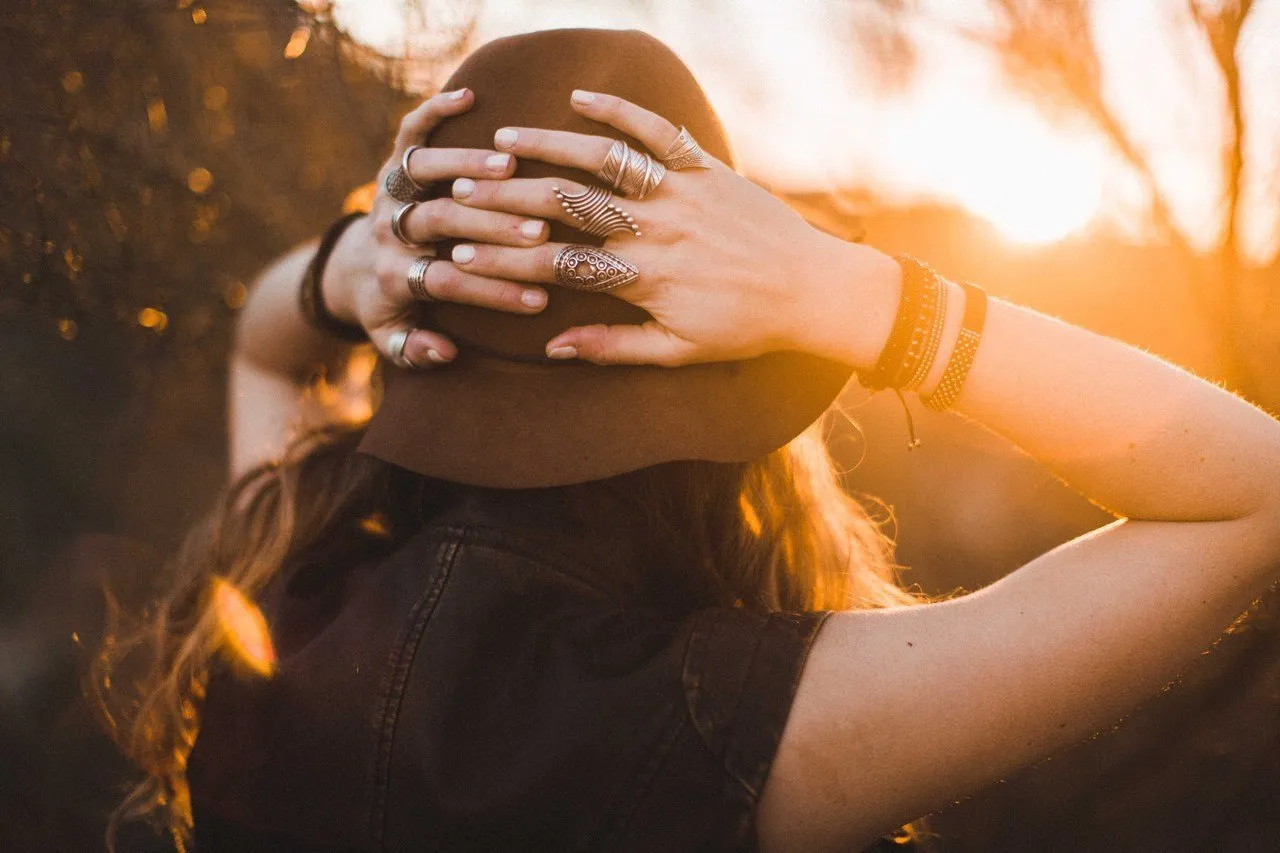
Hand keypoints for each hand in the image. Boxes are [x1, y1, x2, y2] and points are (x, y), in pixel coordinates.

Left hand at [323, 88, 553, 367]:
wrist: (351, 272)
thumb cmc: (391, 311)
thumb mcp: (395, 341)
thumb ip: (416, 350)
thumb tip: (445, 352)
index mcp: (393, 277)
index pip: (445, 282)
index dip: (490, 291)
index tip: (537, 299)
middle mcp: (388, 230)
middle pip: (436, 222)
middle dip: (487, 226)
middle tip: (536, 229)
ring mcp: (389, 192)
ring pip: (421, 172)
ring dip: (466, 166)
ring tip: (512, 167)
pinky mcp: (392, 163)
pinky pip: (408, 132)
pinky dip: (433, 111)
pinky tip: (470, 96)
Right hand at [439, 90, 900, 367]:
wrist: (814, 291)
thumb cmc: (745, 329)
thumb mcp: (678, 352)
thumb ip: (613, 347)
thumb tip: (552, 347)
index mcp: (644, 278)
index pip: (557, 265)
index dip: (503, 261)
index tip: (459, 256)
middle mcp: (657, 229)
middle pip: (566, 205)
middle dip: (506, 196)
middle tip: (460, 188)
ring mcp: (681, 193)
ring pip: (603, 160)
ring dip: (549, 145)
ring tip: (503, 139)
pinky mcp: (707, 169)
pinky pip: (658, 132)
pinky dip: (620, 110)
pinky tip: (580, 98)